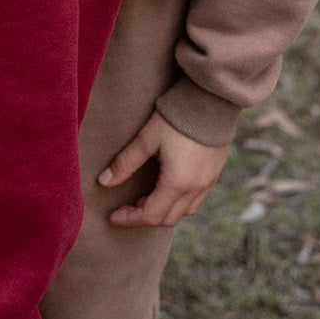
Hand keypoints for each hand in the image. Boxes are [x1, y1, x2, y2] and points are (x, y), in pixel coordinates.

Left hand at [98, 110, 229, 227]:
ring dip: (164, 210)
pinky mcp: (215, 173)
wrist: (210, 99)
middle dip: (145, 216)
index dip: (129, 219)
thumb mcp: (147, 138)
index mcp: (177, 183)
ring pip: (184, 212)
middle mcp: (195, 188)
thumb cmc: (176, 117)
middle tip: (128, 204)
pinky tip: (169, 187)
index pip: (150, 216)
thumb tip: (104, 182)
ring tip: (147, 196)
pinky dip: (180, 202)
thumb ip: (126, 163)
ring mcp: (208, 182)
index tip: (113, 216)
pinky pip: (197, 200)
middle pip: (168, 219)